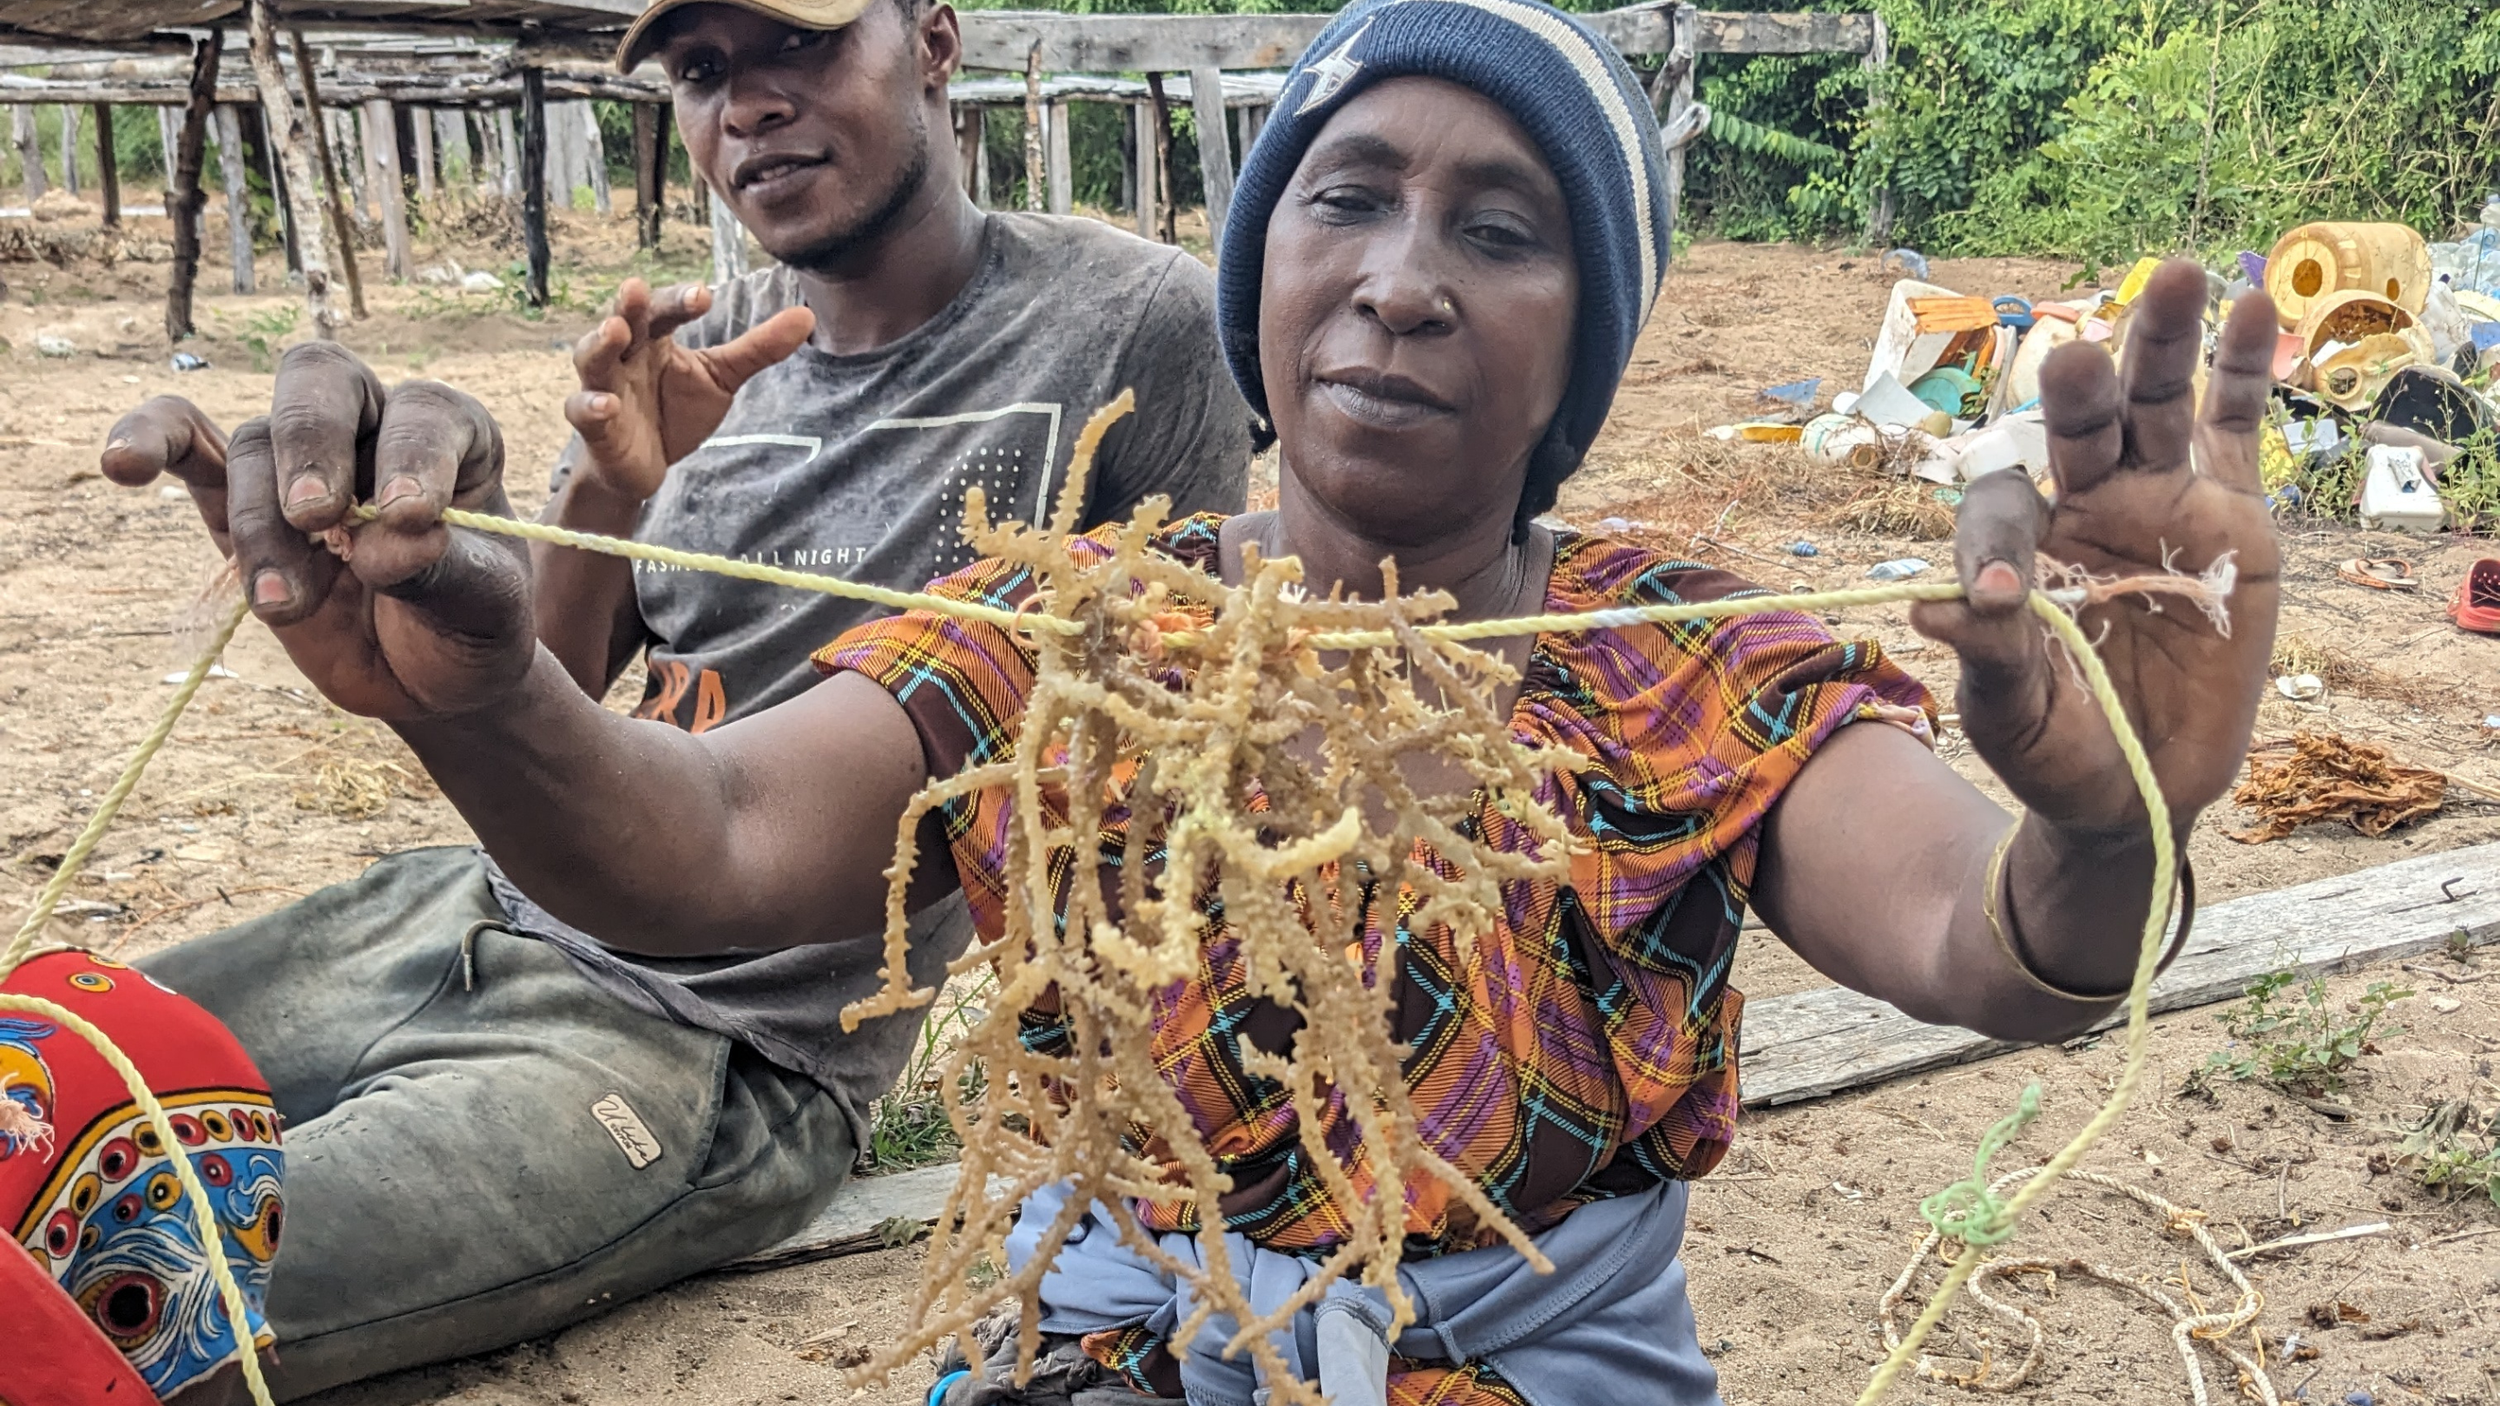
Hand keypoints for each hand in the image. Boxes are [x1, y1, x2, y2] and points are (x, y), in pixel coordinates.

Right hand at [102, 342, 534, 721]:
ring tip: (286, 605)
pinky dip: (147, 442)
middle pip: (324, 383)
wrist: (426, 677)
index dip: (415, 453)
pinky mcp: (233, 501)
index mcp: (452, 437)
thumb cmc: (468, 627)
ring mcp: (295, 462)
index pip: (425, 413)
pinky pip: (181, 447)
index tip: (415, 516)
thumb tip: (393, 542)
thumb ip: (447, 572)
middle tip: (318, 517)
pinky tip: (121, 463)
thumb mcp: (488, 611)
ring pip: (254, 446)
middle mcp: (371, 428)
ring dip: (263, 527)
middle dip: (313, 445)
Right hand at [564, 278, 815, 502]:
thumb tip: (807, 316)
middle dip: (628, 305)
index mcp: (654, 337)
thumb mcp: (721, 378)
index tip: (704, 295)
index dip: (681, 301)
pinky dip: (591, 406)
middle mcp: (625, 355)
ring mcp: (604, 387)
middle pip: (621, 321)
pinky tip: (606, 404)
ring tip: (615, 332)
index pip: (665, 310)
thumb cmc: (676, 411)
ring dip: (600, 344)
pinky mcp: (594, 426)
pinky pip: (582, 411)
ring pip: (592, 357)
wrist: (644, 466)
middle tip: (637, 287)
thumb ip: (758, 349)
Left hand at [1909, 258, 2281, 840]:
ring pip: (2155, 406)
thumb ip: (1990, 659)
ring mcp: (2159, 500)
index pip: (2000, 508)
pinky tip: (2253, 306)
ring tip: (2177, 276)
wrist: (2140, 787)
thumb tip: (1934, 610)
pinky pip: (2234, 429)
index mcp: (2018, 545)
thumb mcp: (2011, 714)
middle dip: (2080, 391)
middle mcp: (2084, 504)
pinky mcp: (2230, 514)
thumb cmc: (2057, 747)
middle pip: (2079, 425)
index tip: (1998, 598)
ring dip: (2162, 344)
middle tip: (2073, 360)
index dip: (1996, 543)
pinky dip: (2243, 370)